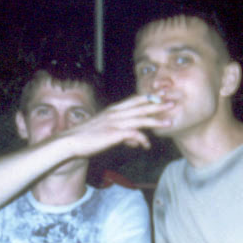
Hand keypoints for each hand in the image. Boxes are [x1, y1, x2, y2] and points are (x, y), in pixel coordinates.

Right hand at [56, 94, 173, 156]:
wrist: (69, 142)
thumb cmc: (85, 137)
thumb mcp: (104, 130)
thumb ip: (119, 132)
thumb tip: (132, 139)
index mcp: (112, 110)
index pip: (134, 100)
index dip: (148, 97)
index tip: (160, 95)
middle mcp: (115, 114)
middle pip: (141, 107)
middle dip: (158, 104)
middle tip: (172, 102)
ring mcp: (115, 123)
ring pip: (140, 119)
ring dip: (156, 121)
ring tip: (169, 122)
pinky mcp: (114, 134)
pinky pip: (134, 135)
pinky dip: (142, 140)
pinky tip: (146, 146)